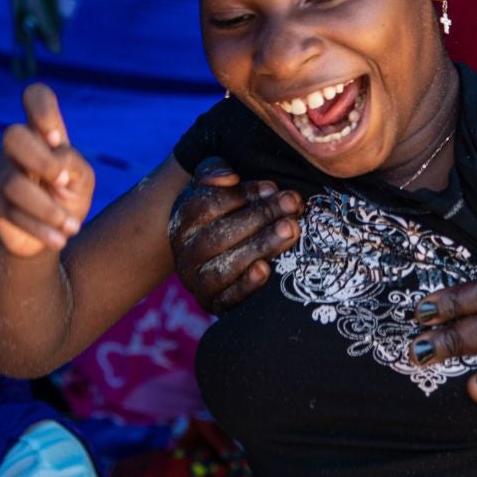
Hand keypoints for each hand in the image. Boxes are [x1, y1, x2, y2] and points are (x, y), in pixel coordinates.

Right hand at [0, 84, 94, 256]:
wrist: (52, 233)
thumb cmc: (69, 195)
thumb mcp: (82, 178)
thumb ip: (72, 163)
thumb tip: (55, 163)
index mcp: (43, 132)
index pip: (36, 97)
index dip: (42, 108)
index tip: (56, 137)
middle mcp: (16, 147)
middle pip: (13, 135)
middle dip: (41, 160)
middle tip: (63, 181)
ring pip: (14, 184)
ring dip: (48, 208)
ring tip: (71, 226)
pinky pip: (13, 212)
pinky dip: (41, 228)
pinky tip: (60, 238)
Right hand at [169, 157, 303, 313]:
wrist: (216, 256)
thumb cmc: (224, 211)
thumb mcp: (213, 185)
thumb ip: (213, 170)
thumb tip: (228, 177)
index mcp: (183, 221)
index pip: (207, 205)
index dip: (242, 195)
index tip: (272, 187)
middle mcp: (185, 253)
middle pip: (219, 235)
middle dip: (260, 217)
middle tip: (293, 204)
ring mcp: (198, 282)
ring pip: (224, 267)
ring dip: (260, 247)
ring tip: (291, 229)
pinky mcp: (215, 305)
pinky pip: (227, 300)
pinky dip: (246, 286)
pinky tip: (266, 270)